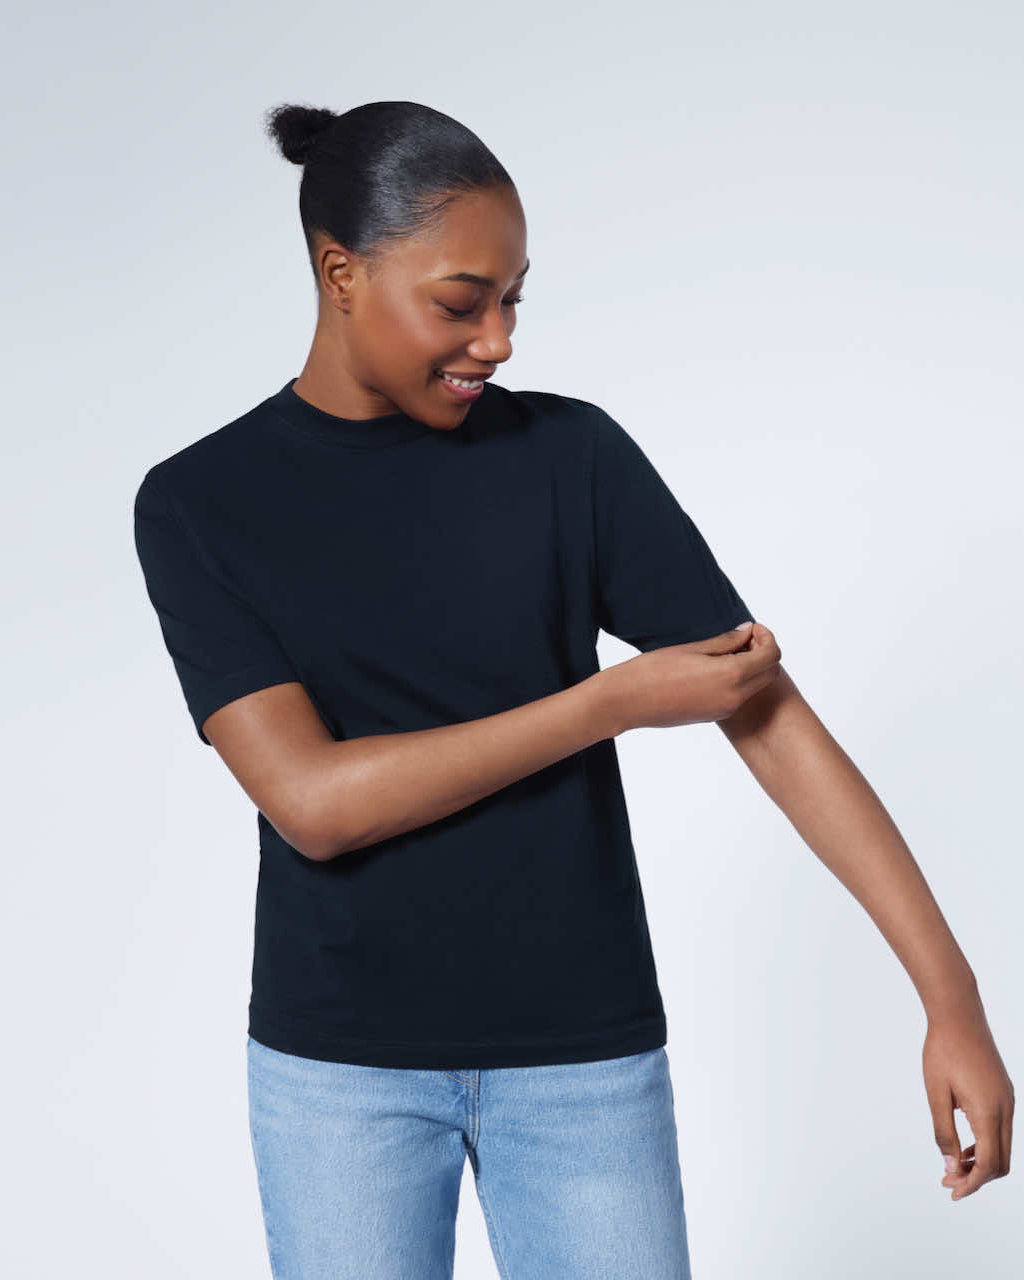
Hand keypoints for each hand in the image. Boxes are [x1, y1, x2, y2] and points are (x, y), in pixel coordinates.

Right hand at [601, 620, 781, 733]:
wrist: (627, 702)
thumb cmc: (652, 670)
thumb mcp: (692, 649)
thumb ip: (725, 641)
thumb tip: (747, 631)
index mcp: (731, 676)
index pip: (771, 655)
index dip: (766, 637)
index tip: (751, 628)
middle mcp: (733, 697)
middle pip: (770, 673)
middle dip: (764, 652)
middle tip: (744, 638)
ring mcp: (724, 709)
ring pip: (756, 686)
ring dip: (752, 667)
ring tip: (727, 651)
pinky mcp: (713, 716)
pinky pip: (739, 696)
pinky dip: (739, 680)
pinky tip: (716, 668)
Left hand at [923, 1003, 1013, 1199]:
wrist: (958, 1015)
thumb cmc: (942, 1050)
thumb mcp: (936, 1093)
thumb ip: (943, 1131)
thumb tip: (949, 1165)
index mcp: (989, 1111)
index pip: (988, 1164)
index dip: (971, 1184)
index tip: (952, 1192)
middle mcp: (1005, 1108)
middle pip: (1000, 1161)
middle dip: (976, 1177)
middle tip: (948, 1181)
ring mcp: (1007, 1099)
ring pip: (1002, 1146)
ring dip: (980, 1161)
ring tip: (952, 1166)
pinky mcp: (1004, 1092)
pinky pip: (1001, 1128)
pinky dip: (984, 1143)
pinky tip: (962, 1144)